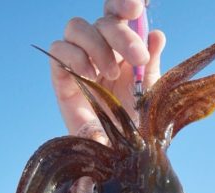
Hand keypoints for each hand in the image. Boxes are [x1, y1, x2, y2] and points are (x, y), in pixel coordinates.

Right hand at [50, 0, 164, 134]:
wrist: (119, 156)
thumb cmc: (136, 126)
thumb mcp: (149, 94)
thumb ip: (151, 64)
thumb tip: (156, 35)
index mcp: (123, 48)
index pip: (117, 13)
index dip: (122, 3)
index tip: (135, 8)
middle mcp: (101, 50)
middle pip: (102, 20)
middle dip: (121, 35)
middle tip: (137, 59)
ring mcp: (80, 62)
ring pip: (76, 27)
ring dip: (97, 46)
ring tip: (110, 74)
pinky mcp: (61, 77)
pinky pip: (59, 50)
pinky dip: (75, 57)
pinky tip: (90, 77)